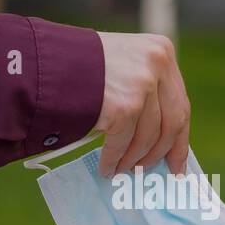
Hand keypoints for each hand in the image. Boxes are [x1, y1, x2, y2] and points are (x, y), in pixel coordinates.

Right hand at [94, 31, 191, 176]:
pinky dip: (114, 160)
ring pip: (148, 138)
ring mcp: (142, 85)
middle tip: (152, 172)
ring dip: (134, 160)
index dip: (179, 139)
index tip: (177, 162)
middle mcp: (157, 65)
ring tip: (122, 170)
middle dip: (160, 154)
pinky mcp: (124, 106)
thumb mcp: (125, 63)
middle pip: (172, 124)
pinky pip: (123, 144)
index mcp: (162, 52)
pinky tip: (107, 167)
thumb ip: (146, 89)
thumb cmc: (80, 65)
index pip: (180, 104)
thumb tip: (160, 138)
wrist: (44, 61)